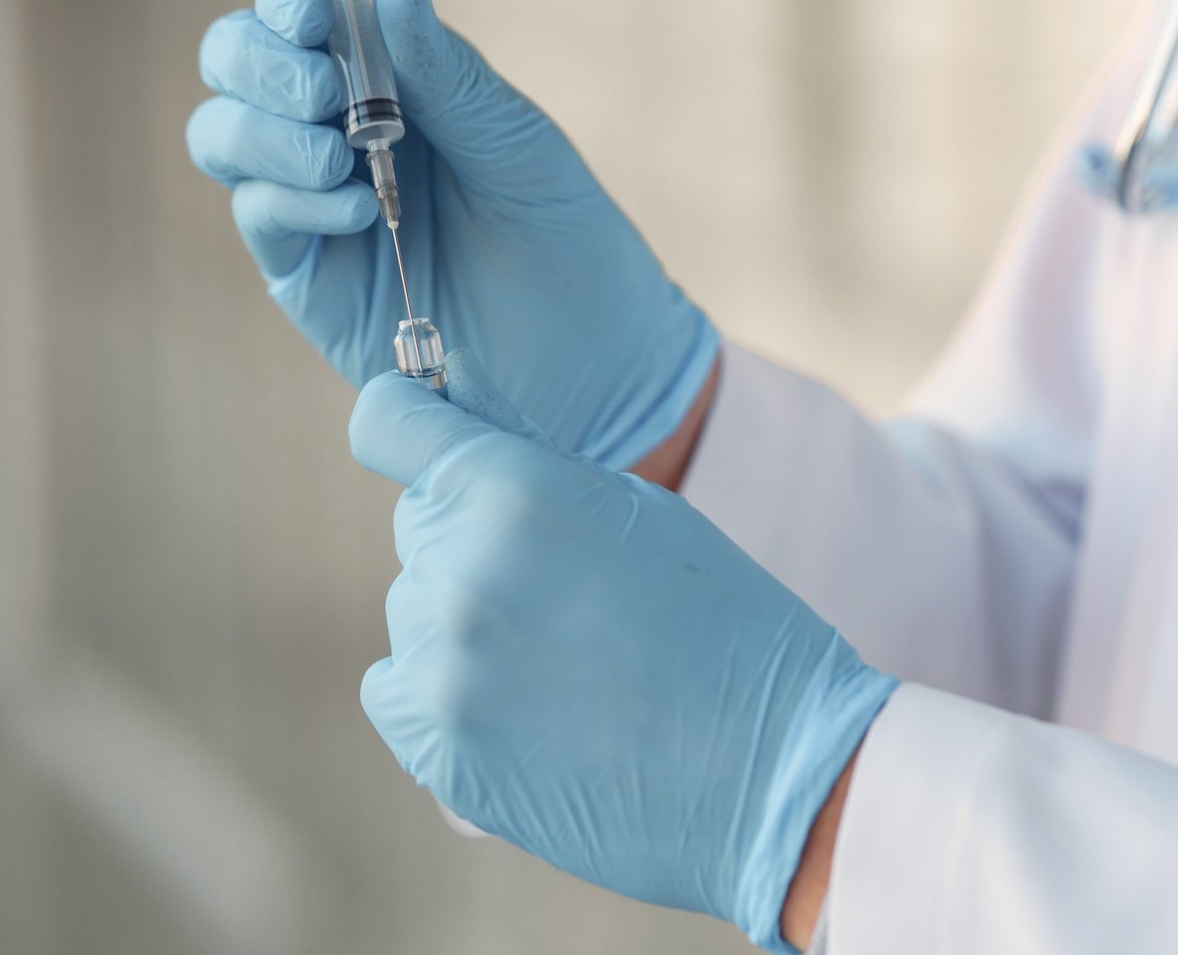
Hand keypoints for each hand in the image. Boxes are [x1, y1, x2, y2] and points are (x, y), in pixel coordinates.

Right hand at [188, 0, 716, 468]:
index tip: (310, 6)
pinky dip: (294, 200)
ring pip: (223, 135)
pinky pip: (260, 215)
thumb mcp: (516, 144)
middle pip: (235, 63)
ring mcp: (311, 200)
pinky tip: (362, 212)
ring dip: (267, 131)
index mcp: (389, 78)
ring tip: (343, 159)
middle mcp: (334, 129)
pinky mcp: (305, 272)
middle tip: (327, 93)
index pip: (302, 13)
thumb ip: (448, 74)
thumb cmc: (565, 235)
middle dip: (262, 62)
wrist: (589, 354)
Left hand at [350, 351, 895, 952]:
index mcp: (512, 489)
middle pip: (418, 525)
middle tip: (562, 588)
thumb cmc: (728, 628)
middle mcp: (460, 569)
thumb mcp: (645, 515)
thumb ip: (540, 478)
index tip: (426, 441)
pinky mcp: (436, 749)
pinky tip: (528, 707)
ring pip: (413, 612)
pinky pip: (399, 689)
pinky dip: (447, 694)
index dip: (407, 425)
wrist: (774, 769)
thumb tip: (463, 451)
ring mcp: (440, 666)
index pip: (389, 423)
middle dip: (472, 538)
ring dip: (467, 623)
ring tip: (565, 663)